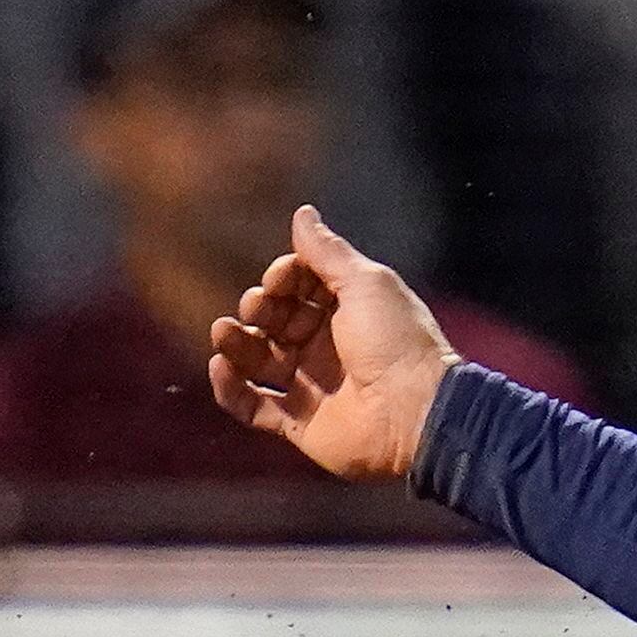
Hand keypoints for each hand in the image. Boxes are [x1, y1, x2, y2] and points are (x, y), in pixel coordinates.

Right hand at [206, 206, 462, 484]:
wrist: (416, 413)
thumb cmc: (396, 341)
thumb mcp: (365, 283)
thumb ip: (327, 252)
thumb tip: (304, 213)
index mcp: (349, 308)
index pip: (300, 285)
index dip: (284, 277)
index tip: (280, 278)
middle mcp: (329, 345)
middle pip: (277, 320)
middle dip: (259, 308)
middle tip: (257, 307)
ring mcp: (313, 385)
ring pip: (259, 360)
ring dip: (236, 344)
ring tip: (223, 332)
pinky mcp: (301, 423)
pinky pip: (254, 406)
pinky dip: (231, 389)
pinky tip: (220, 367)